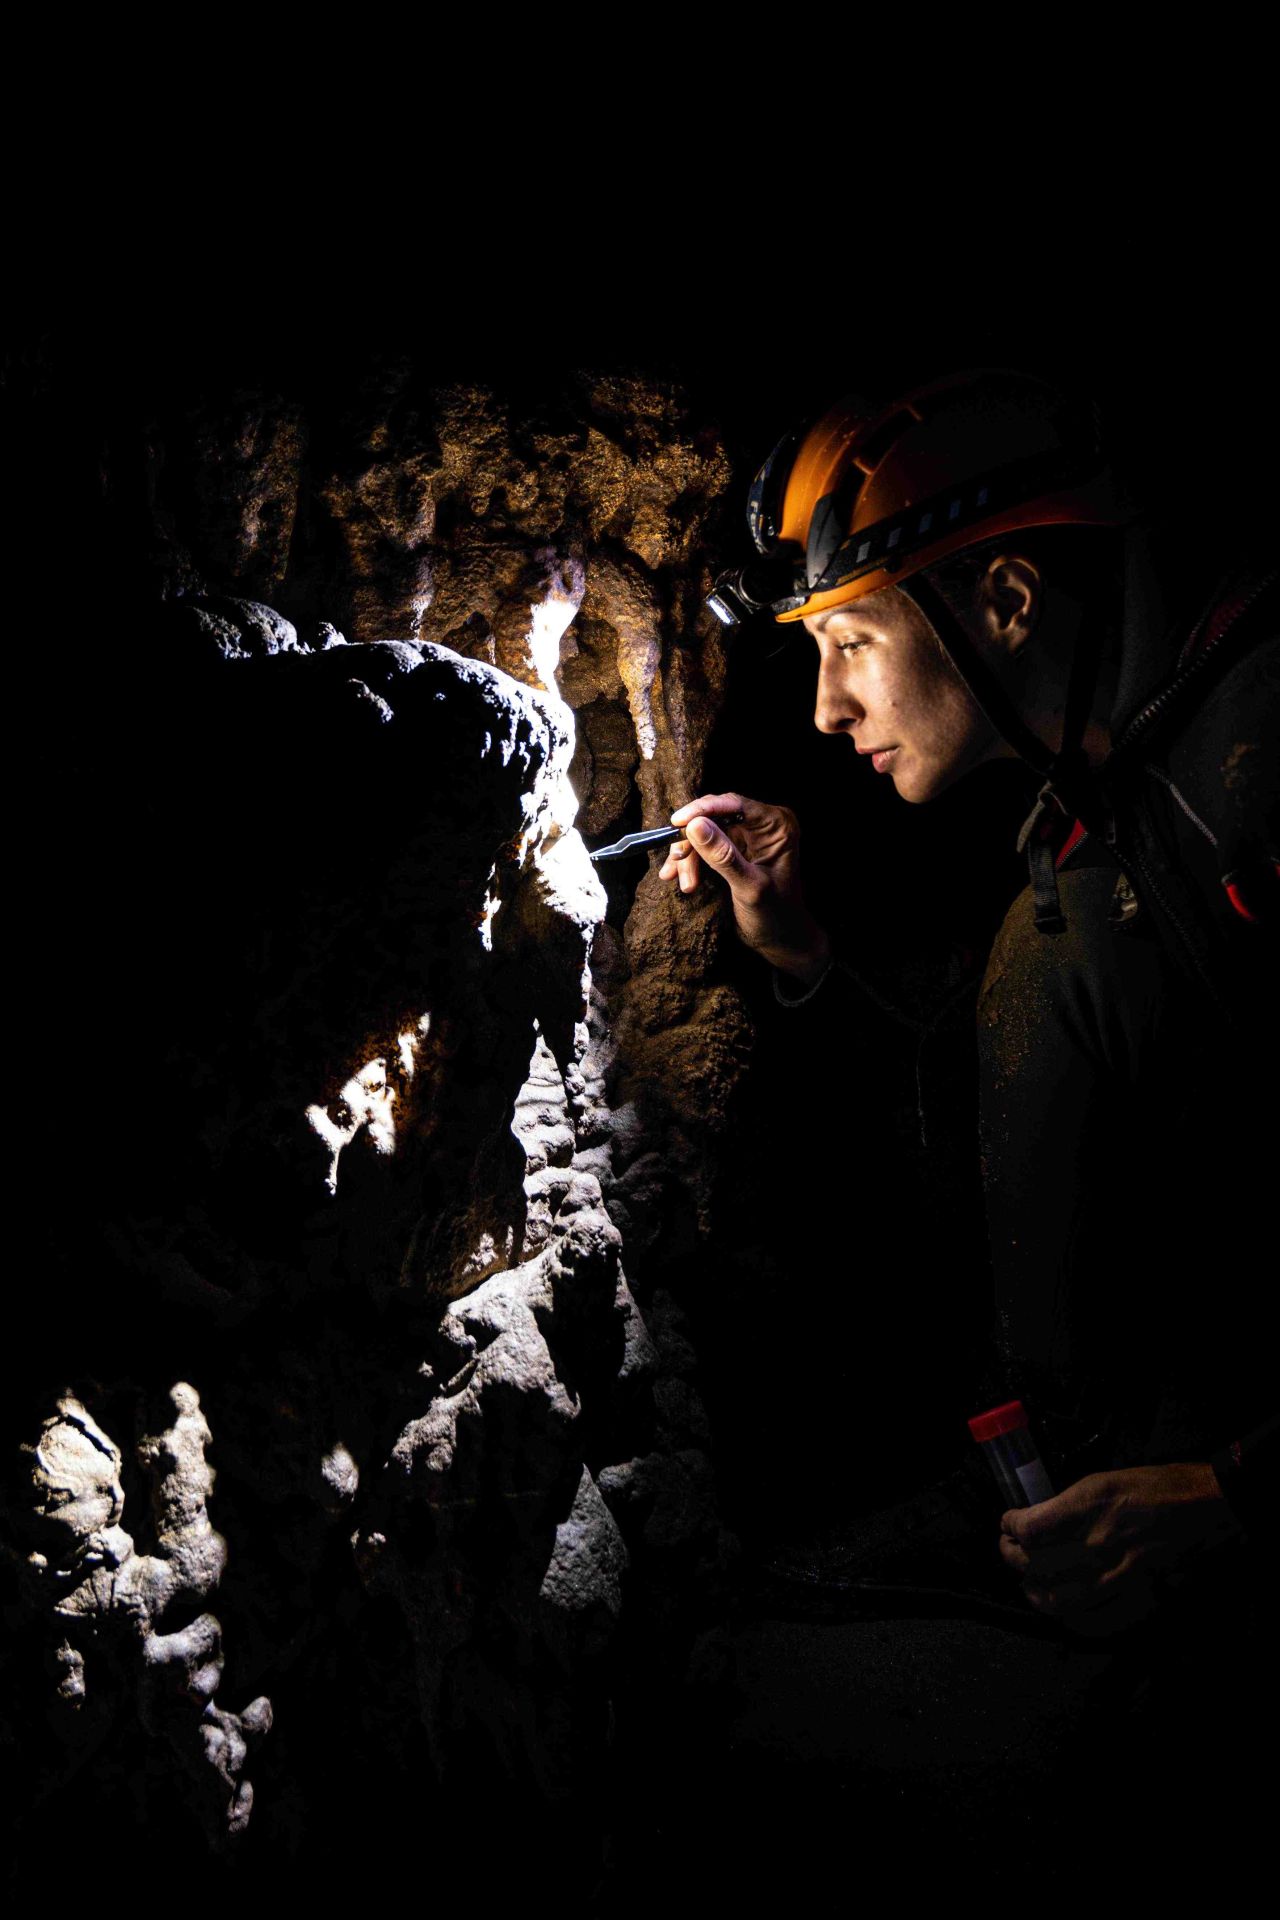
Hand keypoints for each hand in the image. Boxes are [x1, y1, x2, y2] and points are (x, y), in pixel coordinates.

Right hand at [659, 791, 831, 986]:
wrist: (780, 940)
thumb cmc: (776, 916)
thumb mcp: (749, 887)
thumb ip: (723, 856)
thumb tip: (695, 824)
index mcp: (776, 825)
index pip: (733, 804)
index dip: (701, 810)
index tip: (676, 823)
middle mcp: (761, 824)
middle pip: (713, 817)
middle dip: (691, 841)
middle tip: (677, 864)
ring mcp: (745, 837)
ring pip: (702, 833)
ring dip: (688, 857)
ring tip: (686, 884)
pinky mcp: (731, 851)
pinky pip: (701, 847)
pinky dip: (689, 863)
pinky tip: (680, 880)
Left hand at [998, 1463, 1245, 1636]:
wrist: (1199, 1504)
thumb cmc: (1152, 1485)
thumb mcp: (1100, 1480)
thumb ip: (1068, 1504)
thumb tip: (1039, 1519)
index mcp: (1086, 1506)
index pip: (1029, 1528)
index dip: (1010, 1527)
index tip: (1007, 1522)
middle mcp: (1096, 1542)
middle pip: (1036, 1563)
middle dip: (1012, 1556)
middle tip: (1008, 1548)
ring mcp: (1114, 1571)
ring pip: (1056, 1596)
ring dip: (1034, 1590)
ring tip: (1027, 1581)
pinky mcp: (1132, 1590)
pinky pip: (1092, 1615)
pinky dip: (1069, 1615)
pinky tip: (1059, 1605)